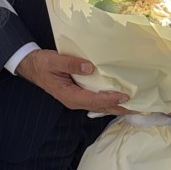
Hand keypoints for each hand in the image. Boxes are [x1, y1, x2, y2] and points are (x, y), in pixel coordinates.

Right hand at [15, 49, 130, 114]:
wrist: (32, 66)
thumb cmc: (42, 63)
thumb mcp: (54, 61)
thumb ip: (71, 64)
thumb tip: (90, 68)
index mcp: (69, 95)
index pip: (94, 100)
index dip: (110, 99)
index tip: (125, 96)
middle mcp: (75, 101)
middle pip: (101, 107)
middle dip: (119, 108)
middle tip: (138, 108)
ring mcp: (77, 99)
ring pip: (100, 106)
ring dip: (116, 106)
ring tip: (134, 106)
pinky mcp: (79, 94)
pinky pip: (96, 100)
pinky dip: (109, 101)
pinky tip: (119, 98)